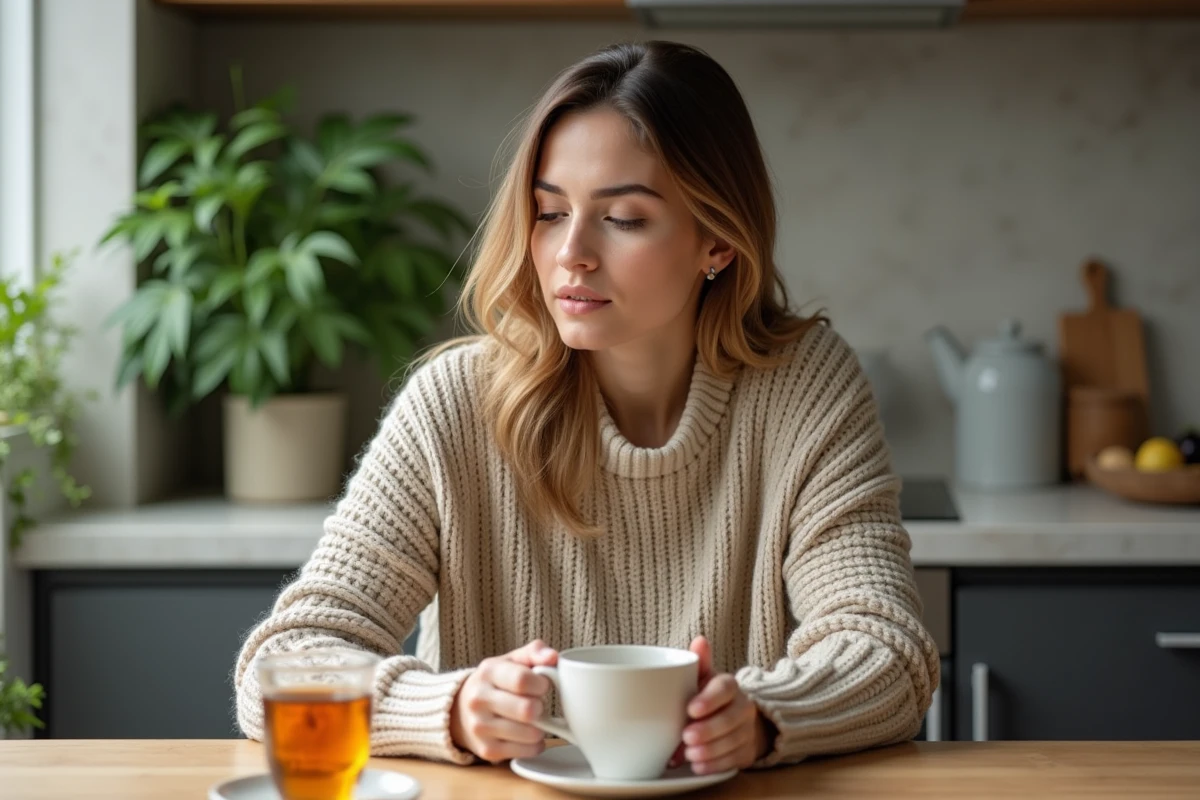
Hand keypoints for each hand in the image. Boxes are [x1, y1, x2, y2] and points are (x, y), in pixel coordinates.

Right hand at [450, 639, 558, 762]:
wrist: (460, 710)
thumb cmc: (496, 681)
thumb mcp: (511, 660)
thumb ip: (535, 652)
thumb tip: (553, 658)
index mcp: (488, 672)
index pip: (522, 680)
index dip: (541, 684)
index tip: (542, 685)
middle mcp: (479, 700)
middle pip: (527, 710)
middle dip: (541, 707)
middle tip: (537, 703)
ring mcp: (481, 727)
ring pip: (531, 733)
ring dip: (540, 727)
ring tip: (531, 719)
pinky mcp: (488, 750)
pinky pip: (528, 751)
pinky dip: (535, 743)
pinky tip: (527, 734)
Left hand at [669, 636, 774, 774]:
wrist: (735, 718)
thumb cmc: (709, 695)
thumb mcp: (703, 677)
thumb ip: (700, 662)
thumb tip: (700, 640)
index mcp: (729, 686)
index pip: (725, 689)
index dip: (709, 700)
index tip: (690, 709)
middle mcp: (743, 707)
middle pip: (730, 719)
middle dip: (708, 730)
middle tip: (686, 737)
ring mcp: (747, 731)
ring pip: (733, 742)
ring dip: (710, 750)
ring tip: (689, 754)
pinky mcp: (747, 752)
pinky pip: (734, 760)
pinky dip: (715, 765)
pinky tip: (699, 766)